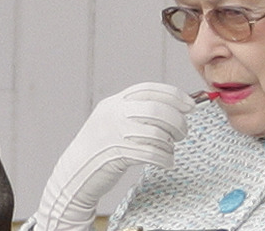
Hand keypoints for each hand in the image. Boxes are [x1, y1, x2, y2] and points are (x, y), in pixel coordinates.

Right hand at [29, 82, 194, 230]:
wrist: (74, 173)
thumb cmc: (101, 149)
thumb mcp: (112, 120)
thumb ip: (136, 112)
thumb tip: (173, 108)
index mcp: (114, 102)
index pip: (149, 90)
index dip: (174, 95)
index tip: (190, 105)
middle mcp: (114, 114)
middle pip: (156, 110)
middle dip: (176, 120)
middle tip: (183, 132)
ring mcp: (114, 133)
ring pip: (156, 133)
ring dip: (170, 143)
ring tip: (170, 149)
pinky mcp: (117, 154)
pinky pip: (151, 153)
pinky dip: (164, 158)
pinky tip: (166, 162)